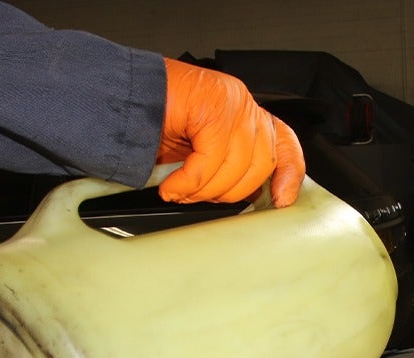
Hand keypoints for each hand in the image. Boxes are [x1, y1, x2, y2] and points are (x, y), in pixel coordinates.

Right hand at [158, 58, 304, 207]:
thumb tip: (248, 197)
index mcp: (247, 116)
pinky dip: (188, 181)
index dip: (289, 175)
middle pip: (261, 164)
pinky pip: (209, 159)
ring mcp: (231, 101)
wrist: (124, 99)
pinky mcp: (212, 103)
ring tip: (180, 191)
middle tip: (197, 197)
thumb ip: (230, 166)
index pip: (285, 144)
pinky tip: (171, 186)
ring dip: (204, 189)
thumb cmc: (158, 125)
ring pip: (236, 165)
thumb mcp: (203, 154)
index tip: (281, 200)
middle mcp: (244, 105)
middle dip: (228, 192)